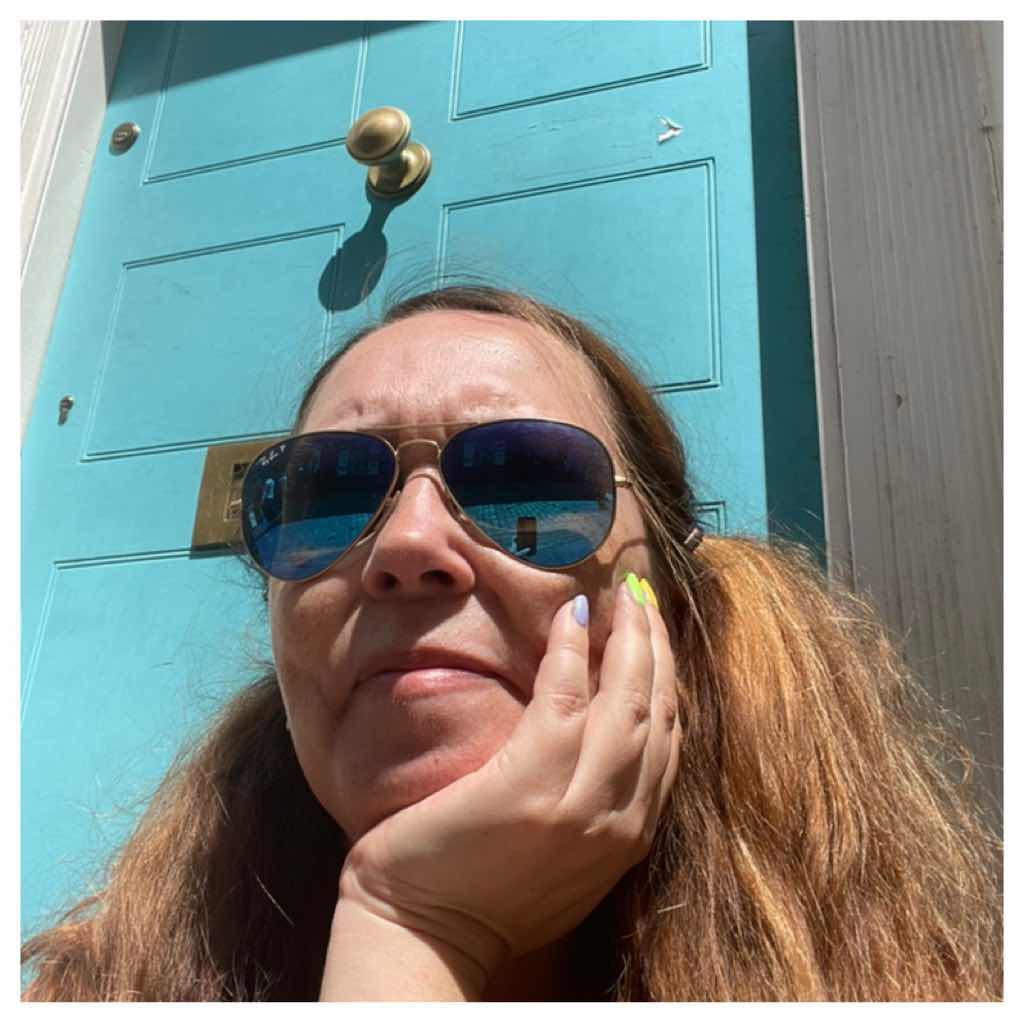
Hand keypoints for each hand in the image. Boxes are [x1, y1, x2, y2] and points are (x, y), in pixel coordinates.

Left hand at [333, 578, 681, 987]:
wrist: (424, 936)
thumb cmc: (480, 893)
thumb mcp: (564, 857)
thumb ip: (593, 803)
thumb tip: (595, 739)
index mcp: (629, 836)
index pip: (668, 741)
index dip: (667, 680)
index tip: (658, 637)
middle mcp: (620, 820)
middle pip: (658, 712)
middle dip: (658, 647)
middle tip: (644, 598)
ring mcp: (580, 802)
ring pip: (626, 700)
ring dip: (631, 639)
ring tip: (624, 595)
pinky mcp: (532, 781)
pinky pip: (564, 695)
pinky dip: (572, 650)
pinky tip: (572, 615)